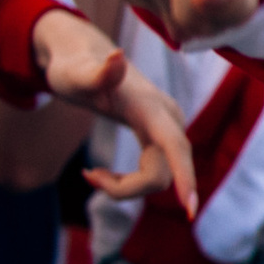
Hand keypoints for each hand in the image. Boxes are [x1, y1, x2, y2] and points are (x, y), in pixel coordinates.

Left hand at [29, 9, 194, 209]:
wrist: (86, 60)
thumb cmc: (74, 69)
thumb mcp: (73, 74)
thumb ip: (96, 72)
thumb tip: (117, 55)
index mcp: (151, 108)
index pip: (174, 146)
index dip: (184, 176)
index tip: (189, 208)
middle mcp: (168, 120)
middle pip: (162, 173)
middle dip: (126, 188)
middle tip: (87, 176)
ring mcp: (168, 131)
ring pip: (158, 178)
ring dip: (124, 187)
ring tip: (89, 174)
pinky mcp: (162, 140)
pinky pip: (154, 174)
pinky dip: (127, 183)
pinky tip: (101, 174)